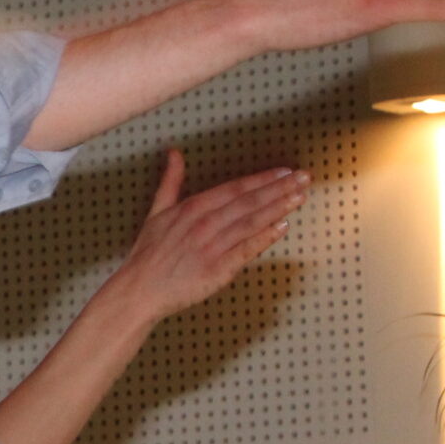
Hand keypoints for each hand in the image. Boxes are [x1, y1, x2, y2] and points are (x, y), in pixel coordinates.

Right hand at [107, 153, 304, 321]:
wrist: (139, 290)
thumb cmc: (148, 253)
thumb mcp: (156, 212)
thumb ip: (170, 182)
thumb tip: (174, 154)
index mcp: (191, 208)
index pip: (234, 189)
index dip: (262, 179)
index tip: (285, 170)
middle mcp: (204, 224)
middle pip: (248, 202)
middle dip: (279, 189)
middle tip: (304, 178)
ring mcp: (212, 247)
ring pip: (250, 223)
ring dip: (278, 208)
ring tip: (300, 197)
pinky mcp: (217, 269)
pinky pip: (246, 250)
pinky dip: (264, 238)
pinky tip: (282, 227)